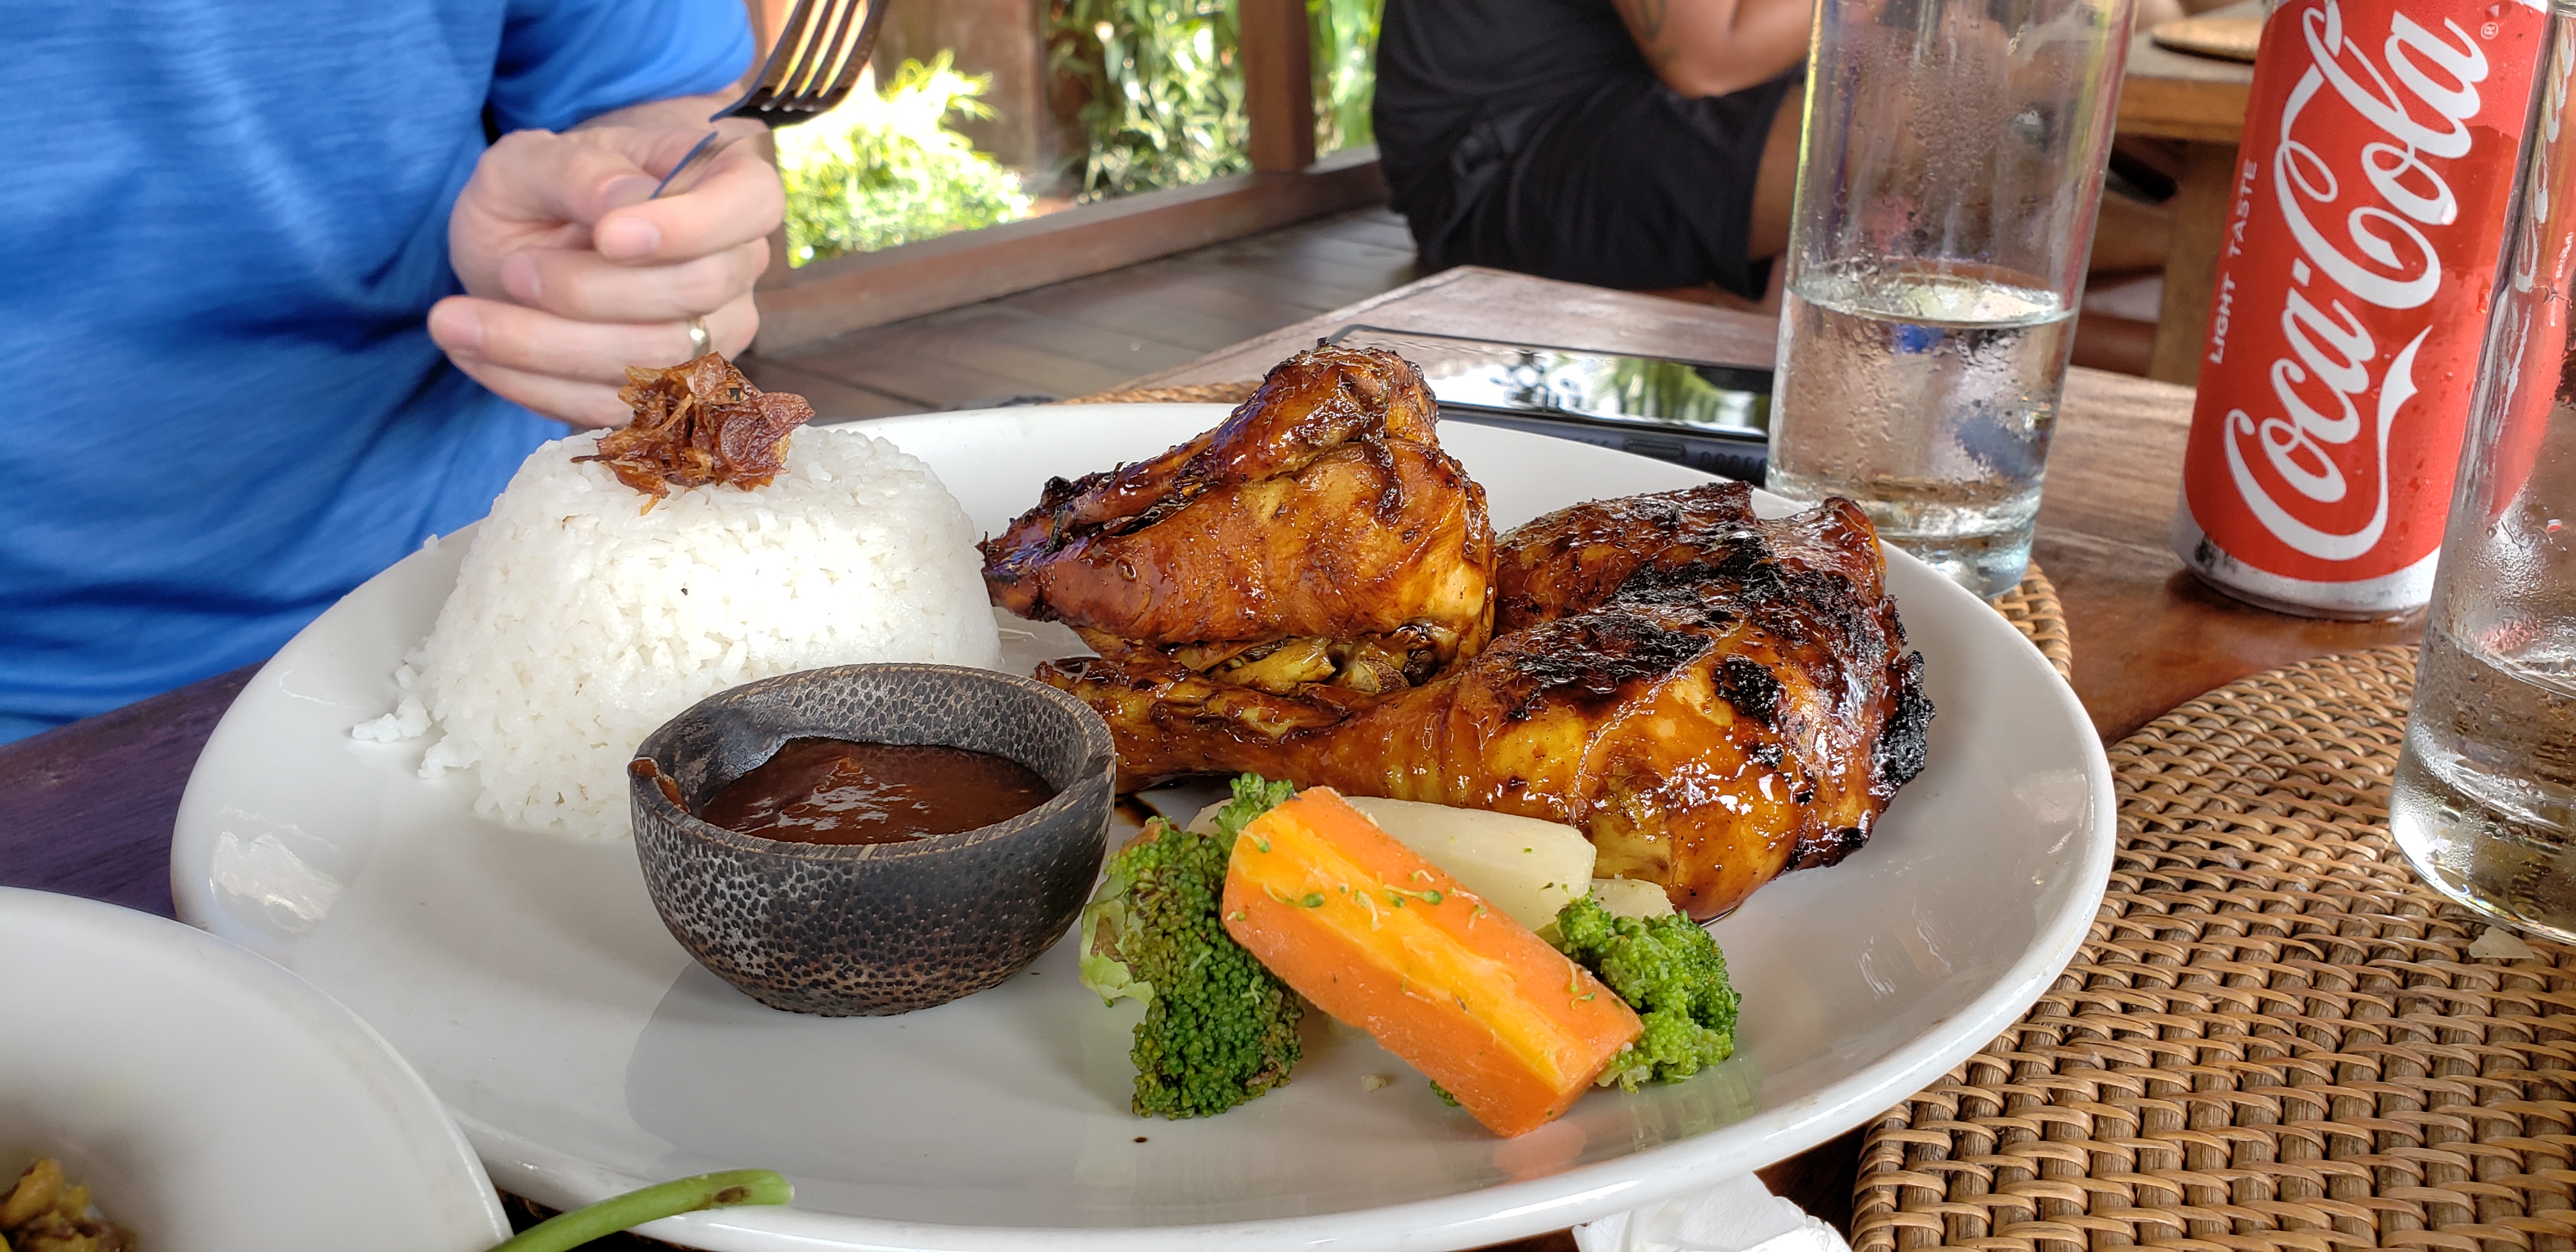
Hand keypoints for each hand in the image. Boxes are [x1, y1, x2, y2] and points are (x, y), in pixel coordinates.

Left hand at [429, 119, 782, 427]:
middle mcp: (737, 264)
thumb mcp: (533, 160)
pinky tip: (475, 352)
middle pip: (697, 293)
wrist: (524, 247)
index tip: (607, 235)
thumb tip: (627, 204)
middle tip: (511, 269)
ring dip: (546, 347)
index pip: (750, 204)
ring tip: (454, 320)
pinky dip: (534, 386)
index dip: (689, 228)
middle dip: (591, 292)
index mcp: (724, 184)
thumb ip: (579, 172)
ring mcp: (715, 335)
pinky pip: (616, 407)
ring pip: (656, 363)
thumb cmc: (539, 190)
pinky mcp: (673, 394)